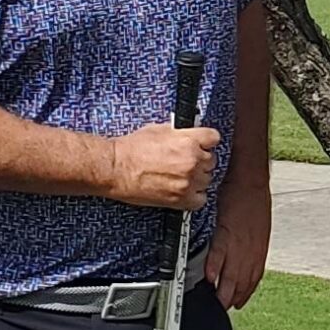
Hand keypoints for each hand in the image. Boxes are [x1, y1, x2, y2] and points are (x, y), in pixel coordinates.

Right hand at [106, 122, 220, 209]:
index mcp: (188, 140)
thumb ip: (180, 133)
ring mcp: (188, 181)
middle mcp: (192, 160)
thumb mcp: (159, 129)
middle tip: (185, 162)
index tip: (202, 145)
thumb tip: (190, 135)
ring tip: (180, 176)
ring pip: (207, 180)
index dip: (206, 142)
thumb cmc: (131, 149)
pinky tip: (183, 190)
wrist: (116, 168)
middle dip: (200, 160)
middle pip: (211, 160)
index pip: (214, 138)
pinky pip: (201, 199)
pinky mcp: (181, 199)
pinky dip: (194, 196)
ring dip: (197, 178)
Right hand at [205, 168, 270, 310]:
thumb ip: (252, 244)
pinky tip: (210, 278)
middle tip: (223, 309)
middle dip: (233, 296)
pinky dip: (215, 266)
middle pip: (242, 279)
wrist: (250, 180)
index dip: (246, 292)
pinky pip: (220, 252)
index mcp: (259, 247)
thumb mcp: (259, 226)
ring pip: (231, 271)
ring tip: (215, 302)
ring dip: (223, 289)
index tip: (238, 303)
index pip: (254, 276)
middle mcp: (251, 247)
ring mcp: (238, 240)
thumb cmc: (253, 200)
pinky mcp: (226, 230)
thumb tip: (246, 255)